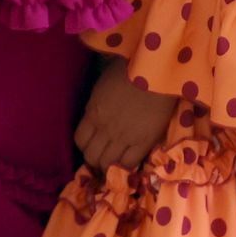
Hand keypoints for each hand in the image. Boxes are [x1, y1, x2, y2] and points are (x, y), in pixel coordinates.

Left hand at [73, 57, 174, 171]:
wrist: (155, 72)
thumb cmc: (130, 68)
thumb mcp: (103, 83)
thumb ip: (98, 102)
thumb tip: (96, 110)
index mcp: (93, 113)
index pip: (80, 140)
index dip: (84, 147)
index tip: (91, 147)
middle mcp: (104, 129)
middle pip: (91, 156)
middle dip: (94, 161)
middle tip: (102, 160)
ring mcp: (123, 138)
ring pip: (107, 165)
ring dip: (109, 168)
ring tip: (115, 166)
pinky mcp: (143, 143)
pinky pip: (129, 165)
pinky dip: (126, 168)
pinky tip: (129, 164)